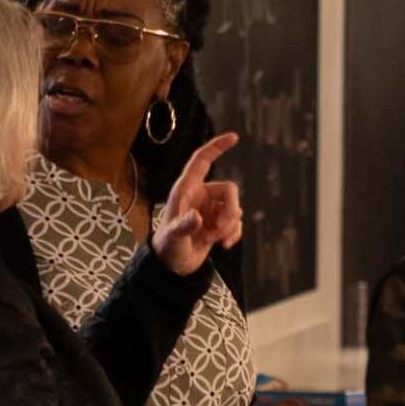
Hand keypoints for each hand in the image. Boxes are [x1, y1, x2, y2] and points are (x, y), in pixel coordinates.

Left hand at [150, 133, 245, 276]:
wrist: (173, 267)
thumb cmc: (167, 248)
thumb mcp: (173, 238)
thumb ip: (184, 226)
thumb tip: (197, 218)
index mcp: (186, 190)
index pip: (202, 161)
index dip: (217, 147)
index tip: (234, 137)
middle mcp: (201, 196)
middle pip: (230, 190)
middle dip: (230, 210)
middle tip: (219, 228)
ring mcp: (211, 209)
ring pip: (235, 208)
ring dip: (229, 226)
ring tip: (214, 239)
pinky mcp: (219, 223)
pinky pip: (237, 222)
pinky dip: (234, 234)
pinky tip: (223, 245)